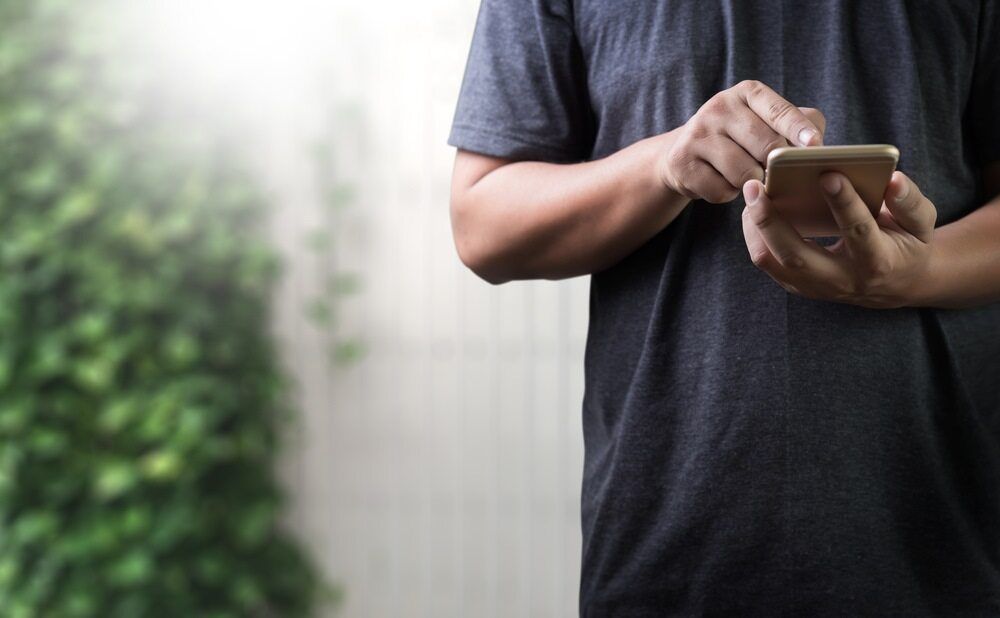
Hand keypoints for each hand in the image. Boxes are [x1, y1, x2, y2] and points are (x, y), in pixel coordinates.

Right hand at [657, 80, 824, 203]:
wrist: (685, 152)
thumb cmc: (740, 138)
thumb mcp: (766, 121)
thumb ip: (797, 125)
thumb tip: (817, 147)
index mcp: (747, 93)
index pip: (779, 111)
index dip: (798, 129)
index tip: (814, 145)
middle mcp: (720, 107)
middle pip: (765, 146)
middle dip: (776, 166)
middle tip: (777, 174)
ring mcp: (698, 134)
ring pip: (743, 173)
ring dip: (751, 183)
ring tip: (746, 177)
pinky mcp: (682, 162)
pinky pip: (720, 190)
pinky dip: (727, 194)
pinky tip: (722, 183)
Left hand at [741, 171, 937, 307]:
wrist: (893, 285)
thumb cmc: (906, 244)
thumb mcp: (920, 224)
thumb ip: (909, 202)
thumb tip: (893, 179)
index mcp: (877, 262)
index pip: (858, 232)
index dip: (845, 203)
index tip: (828, 173)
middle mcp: (841, 280)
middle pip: (796, 256)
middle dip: (771, 219)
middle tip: (756, 185)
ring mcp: (814, 286)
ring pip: (772, 261)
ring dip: (755, 226)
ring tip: (752, 192)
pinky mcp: (796, 284)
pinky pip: (766, 260)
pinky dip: (755, 233)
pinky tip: (755, 207)